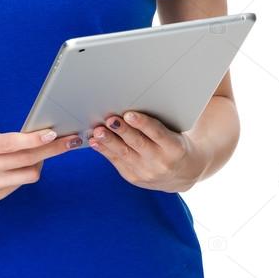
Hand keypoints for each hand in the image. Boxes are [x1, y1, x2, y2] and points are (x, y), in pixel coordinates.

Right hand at [0, 122, 80, 202]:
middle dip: (52, 150)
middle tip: (69, 141)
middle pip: (27, 161)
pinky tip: (19, 165)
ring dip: (39, 163)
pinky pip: (16, 185)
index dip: (36, 139)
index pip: (12, 144)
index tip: (54, 133)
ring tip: (41, 152)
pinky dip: (22, 173)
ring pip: (27, 176)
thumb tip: (25, 139)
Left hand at [87, 111, 205, 192]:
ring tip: (98, 131)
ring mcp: (147, 172)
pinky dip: (104, 151)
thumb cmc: (176, 143)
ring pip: (125, 154)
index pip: (158, 133)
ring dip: (109, 142)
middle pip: (138, 144)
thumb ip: (161, 119)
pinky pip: (117, 162)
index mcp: (175, 148)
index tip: (129, 114)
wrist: (183, 173)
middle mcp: (161, 162)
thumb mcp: (176, 132)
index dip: (143, 124)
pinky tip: (95, 141)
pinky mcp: (134, 178)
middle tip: (109, 119)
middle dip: (122, 131)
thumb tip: (143, 100)